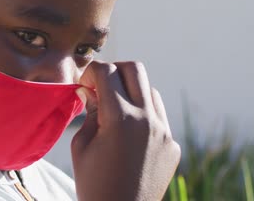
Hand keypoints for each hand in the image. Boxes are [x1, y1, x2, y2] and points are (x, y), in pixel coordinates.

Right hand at [71, 61, 180, 200]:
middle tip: (100, 86)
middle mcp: (147, 120)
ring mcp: (164, 132)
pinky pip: (159, 115)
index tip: (83, 83)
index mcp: (120, 119)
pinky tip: (129, 131)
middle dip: (113, 70)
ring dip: (130, 91)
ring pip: (150, 90)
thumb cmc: (93, 185)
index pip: (106, 71)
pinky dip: (143, 112)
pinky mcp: (172, 144)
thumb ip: (89, 111)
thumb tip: (89, 89)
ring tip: (115, 111)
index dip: (90, 71)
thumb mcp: (81, 146)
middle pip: (134, 69)